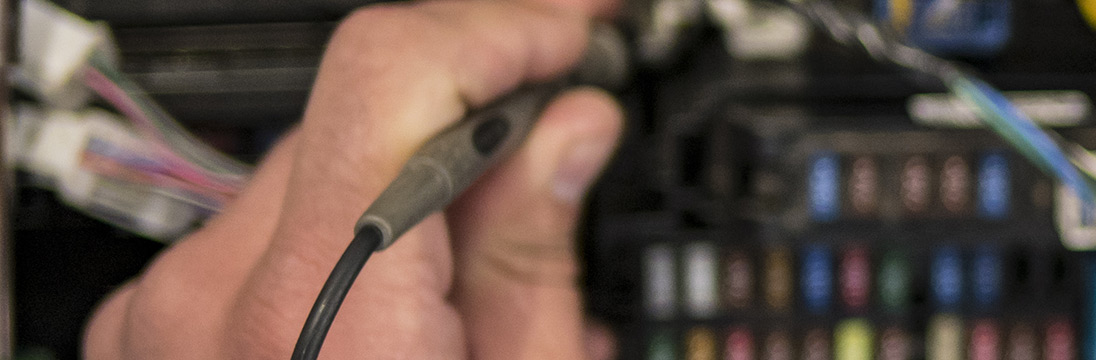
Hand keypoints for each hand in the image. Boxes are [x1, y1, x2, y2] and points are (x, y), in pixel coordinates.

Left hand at [83, 0, 623, 357]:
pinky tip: (401, 304)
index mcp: (322, 315)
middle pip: (359, 118)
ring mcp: (164, 314)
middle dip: (474, 112)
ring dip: (405, 184)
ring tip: (481, 262)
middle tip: (565, 122)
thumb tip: (565, 131)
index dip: (500, 32)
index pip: (392, 71)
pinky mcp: (150, 328)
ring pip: (312, 172)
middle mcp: (212, 295)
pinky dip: (341, 245)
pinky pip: (259, 235)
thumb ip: (534, 256)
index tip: (567, 37)